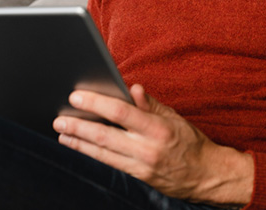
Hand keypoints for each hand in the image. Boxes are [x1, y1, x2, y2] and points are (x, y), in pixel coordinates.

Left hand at [53, 84, 252, 205]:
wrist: (206, 175)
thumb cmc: (189, 141)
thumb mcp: (174, 116)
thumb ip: (149, 104)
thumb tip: (131, 88)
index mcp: (157, 128)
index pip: (120, 112)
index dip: (96, 103)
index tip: (77, 96)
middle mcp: (147, 148)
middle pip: (105, 135)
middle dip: (79, 125)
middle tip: (60, 117)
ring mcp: (141, 165)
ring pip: (102, 152)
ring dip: (78, 142)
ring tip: (61, 132)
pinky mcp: (138, 177)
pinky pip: (109, 163)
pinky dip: (91, 153)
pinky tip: (79, 146)